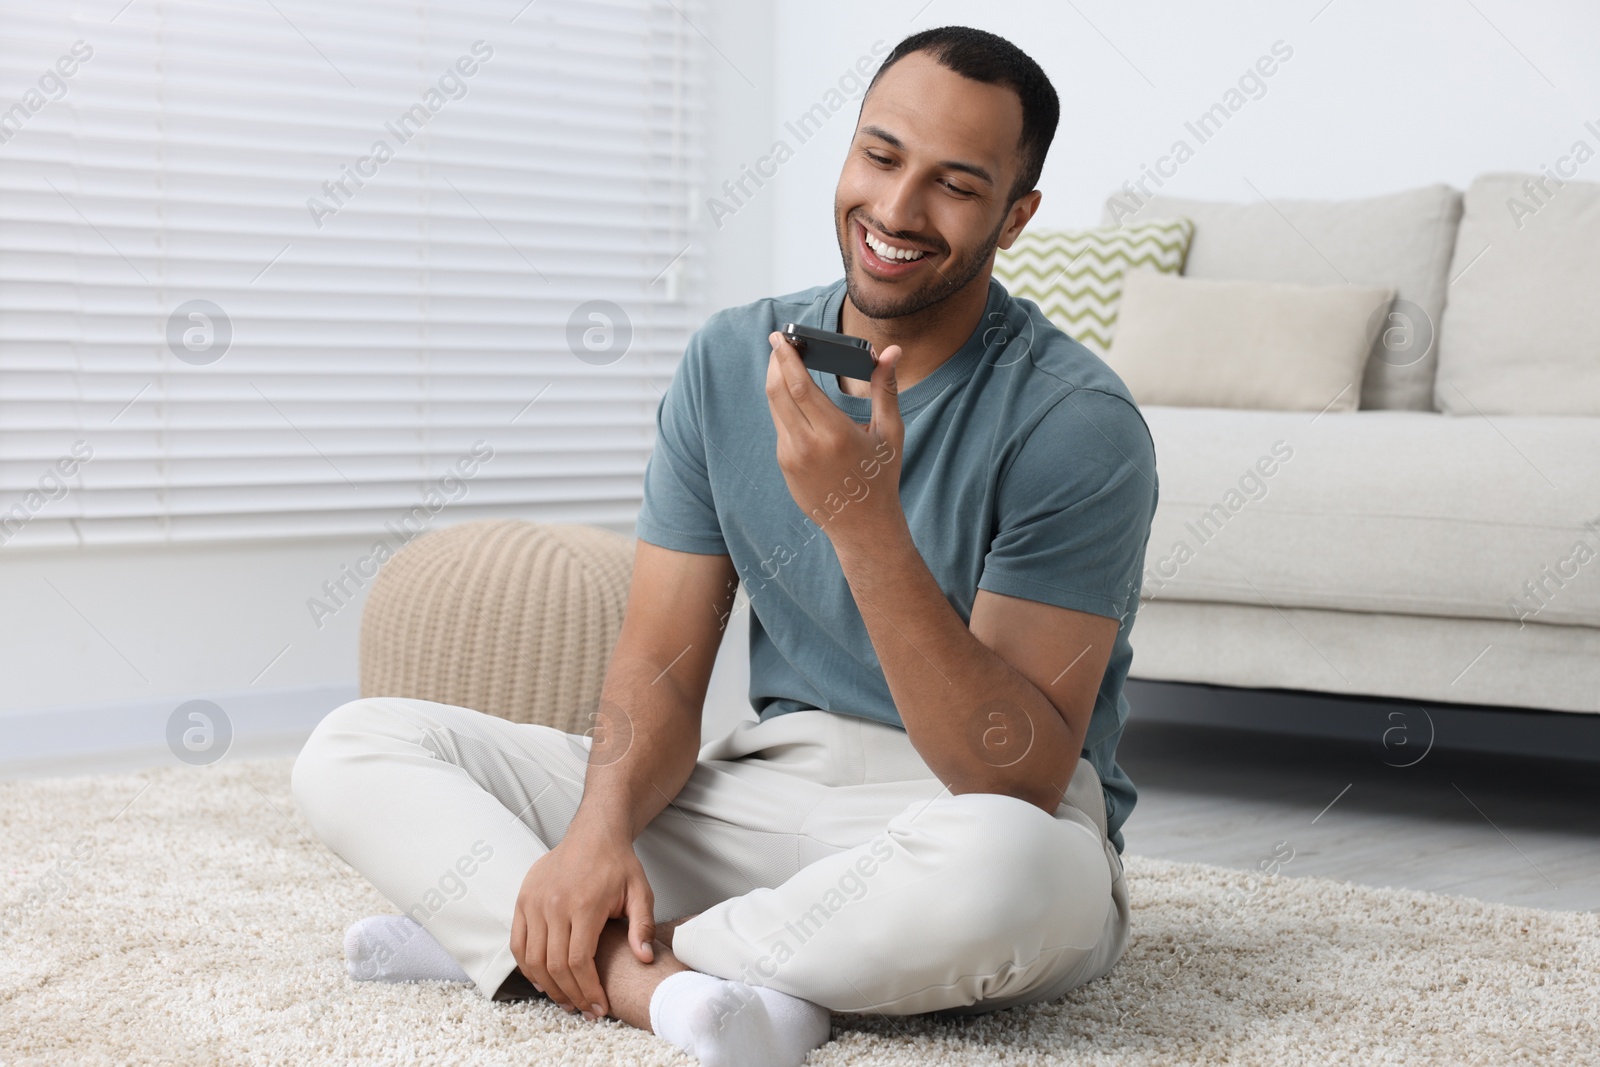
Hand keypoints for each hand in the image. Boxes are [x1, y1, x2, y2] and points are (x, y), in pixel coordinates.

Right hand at [510, 826, 655, 1018]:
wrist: (593, 833)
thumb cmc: (618, 864)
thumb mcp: (640, 892)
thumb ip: (642, 926)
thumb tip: (645, 959)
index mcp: (584, 904)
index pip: (578, 961)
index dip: (588, 990)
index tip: (599, 1007)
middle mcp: (553, 904)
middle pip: (554, 965)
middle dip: (570, 995)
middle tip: (585, 1011)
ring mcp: (533, 902)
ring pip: (532, 958)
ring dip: (548, 986)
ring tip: (566, 1001)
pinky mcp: (522, 900)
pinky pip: (518, 943)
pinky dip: (527, 967)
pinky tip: (543, 981)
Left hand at [764, 331, 906, 549]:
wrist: (861, 526)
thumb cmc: (880, 477)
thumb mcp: (890, 432)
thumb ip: (885, 388)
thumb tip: (891, 352)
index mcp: (835, 434)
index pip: (798, 386)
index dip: (785, 357)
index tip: (780, 336)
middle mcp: (807, 445)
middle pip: (777, 392)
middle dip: (775, 363)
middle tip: (780, 342)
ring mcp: (790, 457)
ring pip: (775, 408)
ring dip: (777, 382)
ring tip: (787, 363)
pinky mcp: (784, 465)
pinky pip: (780, 427)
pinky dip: (784, 406)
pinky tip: (794, 396)